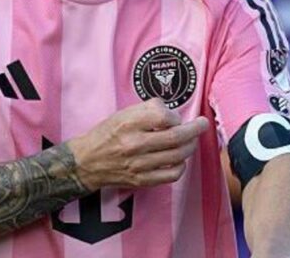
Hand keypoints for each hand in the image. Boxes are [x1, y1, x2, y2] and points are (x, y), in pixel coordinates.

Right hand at [66, 99, 208, 190]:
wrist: (86, 161)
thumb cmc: (106, 134)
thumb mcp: (123, 114)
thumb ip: (148, 110)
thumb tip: (172, 113)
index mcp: (128, 124)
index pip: (163, 116)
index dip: (175, 115)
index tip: (175, 116)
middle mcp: (134, 144)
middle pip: (176, 137)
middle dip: (195, 129)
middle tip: (202, 124)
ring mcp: (139, 164)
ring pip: (177, 156)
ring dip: (190, 146)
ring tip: (191, 140)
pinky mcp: (141, 180)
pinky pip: (171, 175)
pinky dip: (181, 166)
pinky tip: (179, 159)